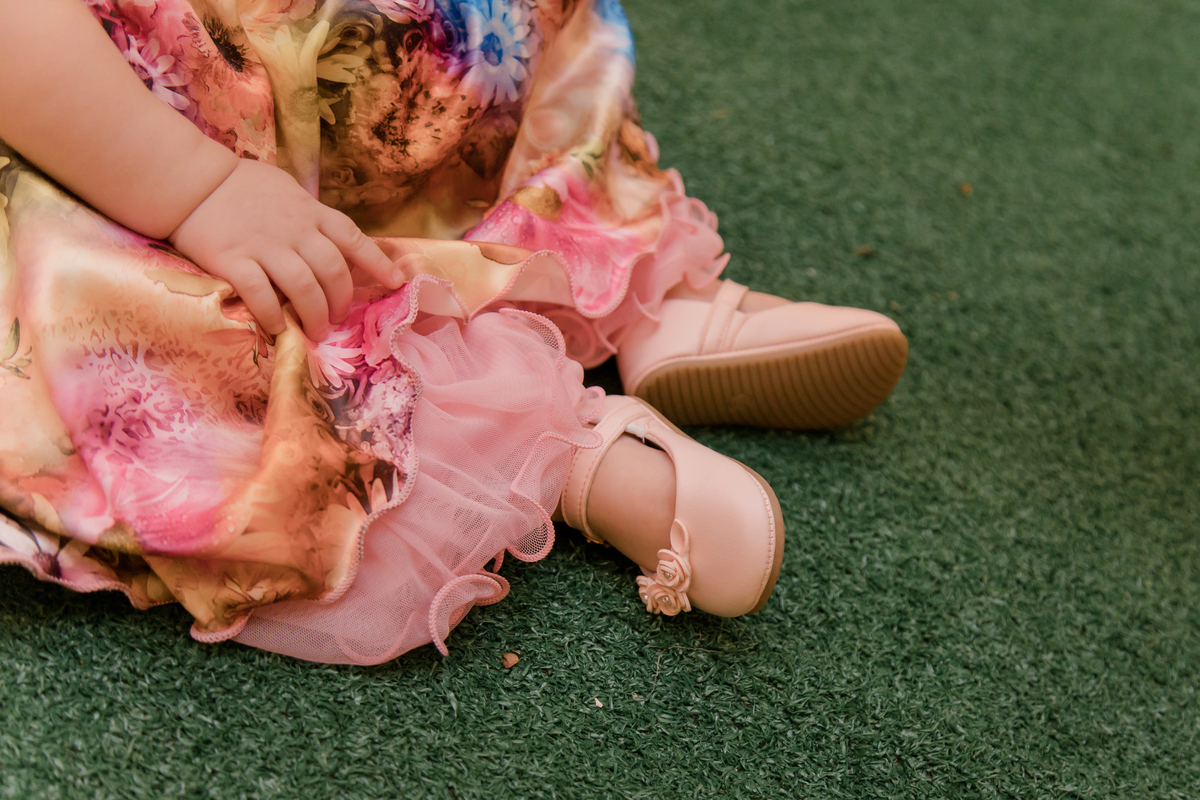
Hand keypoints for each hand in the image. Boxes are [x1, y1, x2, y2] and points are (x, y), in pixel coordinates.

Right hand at [168, 159, 401, 340]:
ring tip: (315, 331)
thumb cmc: (241, 186)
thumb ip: (310, 214)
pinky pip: (261, 295)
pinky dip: (273, 316)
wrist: (191, 182)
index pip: (353, 238)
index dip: (378, 263)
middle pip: (333, 272)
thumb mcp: (287, 190)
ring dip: (314, 315)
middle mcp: (294, 230)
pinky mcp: (234, 261)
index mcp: (310, 212)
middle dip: (341, 301)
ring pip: (304, 288)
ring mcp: (264, 246)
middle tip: (337, 320)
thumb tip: (333, 239)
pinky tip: (277, 328)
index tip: (396, 282)